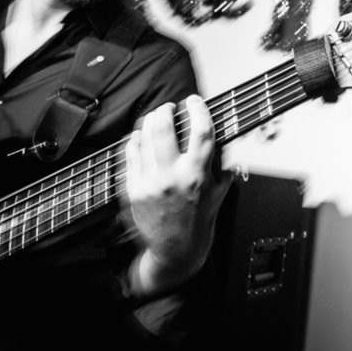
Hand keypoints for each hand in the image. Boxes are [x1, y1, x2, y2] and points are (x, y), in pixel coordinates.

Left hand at [124, 95, 229, 295]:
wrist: (176, 249)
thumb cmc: (199, 219)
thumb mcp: (220, 190)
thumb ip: (221, 161)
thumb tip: (220, 135)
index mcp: (198, 175)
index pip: (201, 131)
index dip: (198, 109)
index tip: (194, 101)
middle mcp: (173, 177)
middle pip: (164, 127)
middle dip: (166, 110)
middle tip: (169, 108)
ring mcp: (150, 182)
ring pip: (144, 137)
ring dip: (150, 122)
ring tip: (155, 120)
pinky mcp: (134, 189)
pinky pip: (130, 154)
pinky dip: (135, 140)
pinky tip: (140, 137)